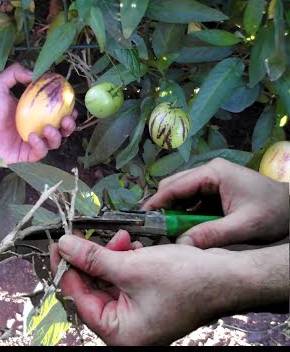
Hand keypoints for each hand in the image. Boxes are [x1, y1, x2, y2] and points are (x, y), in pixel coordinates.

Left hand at [0, 63, 76, 164]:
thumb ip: (14, 73)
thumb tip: (34, 74)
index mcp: (33, 113)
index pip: (56, 112)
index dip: (67, 110)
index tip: (71, 105)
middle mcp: (36, 128)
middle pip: (61, 130)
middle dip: (69, 126)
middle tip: (67, 119)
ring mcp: (32, 143)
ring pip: (54, 143)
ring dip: (56, 136)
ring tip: (48, 128)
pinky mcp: (26, 156)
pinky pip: (40, 152)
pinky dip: (40, 145)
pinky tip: (33, 136)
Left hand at [50, 232, 287, 345]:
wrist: (228, 277)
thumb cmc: (185, 280)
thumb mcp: (130, 266)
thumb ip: (92, 257)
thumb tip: (63, 246)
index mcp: (119, 332)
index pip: (77, 297)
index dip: (65, 267)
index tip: (58, 242)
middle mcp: (126, 328)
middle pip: (91, 288)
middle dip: (92, 258)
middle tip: (90, 235)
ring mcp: (137, 314)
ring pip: (108, 279)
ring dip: (110, 256)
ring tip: (123, 239)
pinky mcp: (146, 299)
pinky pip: (124, 278)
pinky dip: (124, 260)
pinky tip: (133, 246)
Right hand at [142, 158, 288, 247]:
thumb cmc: (273, 212)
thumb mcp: (244, 226)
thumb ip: (212, 234)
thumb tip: (182, 244)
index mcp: (214, 173)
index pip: (176, 185)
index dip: (157, 202)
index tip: (143, 218)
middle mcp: (209, 172)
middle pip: (174, 186)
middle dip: (163, 206)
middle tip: (156, 228)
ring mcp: (211, 179)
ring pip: (180, 192)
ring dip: (173, 210)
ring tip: (168, 230)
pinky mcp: (214, 189)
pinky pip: (191, 199)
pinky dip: (184, 213)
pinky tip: (185, 227)